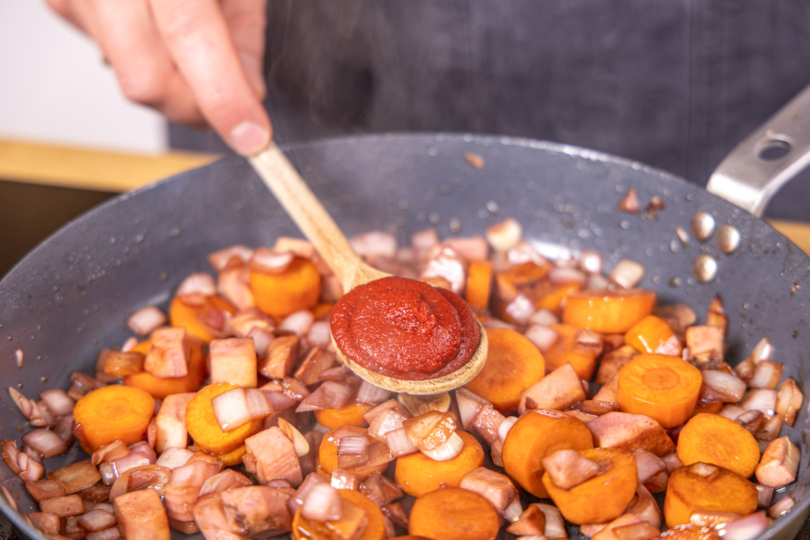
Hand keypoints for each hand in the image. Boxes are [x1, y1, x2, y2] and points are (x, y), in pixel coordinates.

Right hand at [46, 0, 270, 155]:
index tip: (252, 137)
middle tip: (236, 105)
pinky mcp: (61, 5)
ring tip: (201, 47)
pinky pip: (116, 60)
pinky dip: (153, 60)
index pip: (188, 34)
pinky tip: (161, 28)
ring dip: (179, 85)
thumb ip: (245, 32)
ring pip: (132, 78)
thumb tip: (250, 93)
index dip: (223, 94)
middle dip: (199, 106)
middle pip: (146, 80)